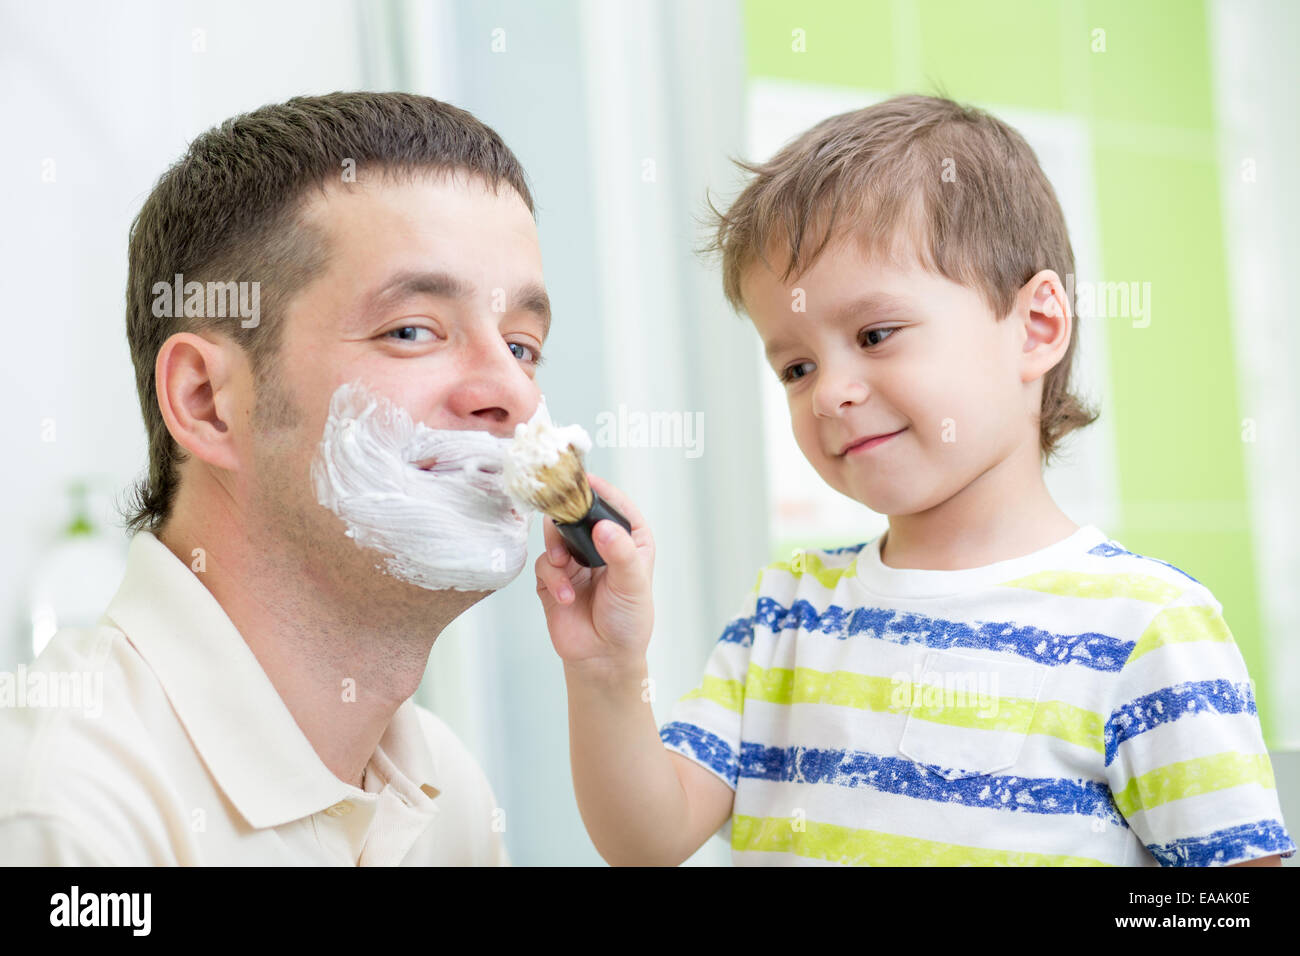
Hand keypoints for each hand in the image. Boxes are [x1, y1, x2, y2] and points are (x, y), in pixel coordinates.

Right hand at [534, 474, 654, 670]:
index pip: (615, 505)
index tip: (584, 480)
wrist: (602, 659)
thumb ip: (620, 553)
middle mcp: (601, 544)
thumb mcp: (632, 585)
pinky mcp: (554, 578)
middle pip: (579, 514)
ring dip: (557, 547)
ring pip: (556, 533)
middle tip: (562, 520)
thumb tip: (603, 527)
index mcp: (630, 539)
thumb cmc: (627, 621)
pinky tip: (566, 597)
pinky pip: (544, 563)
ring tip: (564, 565)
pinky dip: (553, 578)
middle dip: (569, 517)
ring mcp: (575, 560)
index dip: (600, 490)